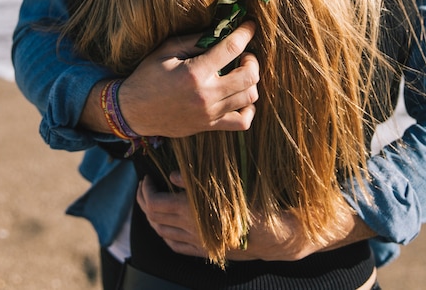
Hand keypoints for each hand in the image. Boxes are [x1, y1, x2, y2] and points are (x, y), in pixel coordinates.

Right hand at [118, 21, 258, 136]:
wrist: (132, 112)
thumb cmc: (147, 76)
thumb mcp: (166, 50)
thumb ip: (194, 40)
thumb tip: (220, 31)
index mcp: (195, 72)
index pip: (232, 48)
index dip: (246, 33)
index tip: (250, 25)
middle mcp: (206, 94)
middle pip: (249, 76)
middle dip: (252, 60)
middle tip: (244, 54)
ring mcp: (209, 113)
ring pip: (249, 97)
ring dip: (251, 82)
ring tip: (241, 73)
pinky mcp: (208, 126)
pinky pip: (242, 122)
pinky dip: (248, 109)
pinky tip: (240, 98)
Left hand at [137, 172, 374, 261]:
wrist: (280, 235)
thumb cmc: (259, 203)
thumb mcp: (230, 185)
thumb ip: (198, 181)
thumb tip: (173, 174)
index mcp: (196, 215)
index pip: (157, 206)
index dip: (146, 192)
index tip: (146, 177)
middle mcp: (193, 233)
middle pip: (156, 220)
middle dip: (144, 201)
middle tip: (145, 185)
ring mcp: (200, 246)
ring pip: (163, 235)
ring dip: (153, 218)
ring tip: (151, 200)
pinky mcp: (208, 252)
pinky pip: (177, 247)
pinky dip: (165, 234)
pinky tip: (166, 226)